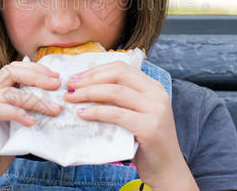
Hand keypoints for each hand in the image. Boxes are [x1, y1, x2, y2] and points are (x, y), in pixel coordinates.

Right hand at [0, 61, 61, 190]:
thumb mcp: (16, 128)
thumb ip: (27, 113)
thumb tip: (54, 103)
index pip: (12, 69)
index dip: (35, 69)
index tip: (55, 77)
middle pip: (9, 72)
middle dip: (36, 76)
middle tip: (56, 85)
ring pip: (7, 93)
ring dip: (34, 100)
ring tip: (52, 110)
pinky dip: (17, 113)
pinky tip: (31, 122)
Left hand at [64, 61, 196, 189]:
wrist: (166, 169)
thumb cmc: (145, 142)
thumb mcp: (135, 114)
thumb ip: (119, 100)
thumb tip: (85, 88)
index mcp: (153, 87)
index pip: (121, 68)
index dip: (96, 70)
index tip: (77, 77)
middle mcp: (157, 94)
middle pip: (118, 74)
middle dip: (90, 78)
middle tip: (70, 85)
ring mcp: (155, 110)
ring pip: (115, 92)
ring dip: (89, 92)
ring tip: (72, 98)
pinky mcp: (149, 127)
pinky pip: (116, 114)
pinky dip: (96, 112)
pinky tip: (82, 114)